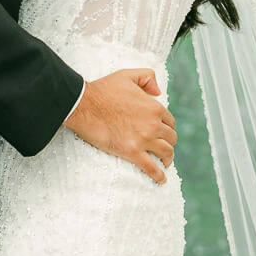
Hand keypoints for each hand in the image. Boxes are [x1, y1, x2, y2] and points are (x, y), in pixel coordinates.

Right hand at [64, 69, 177, 184]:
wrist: (84, 105)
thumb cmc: (103, 90)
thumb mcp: (127, 75)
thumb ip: (147, 77)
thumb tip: (159, 91)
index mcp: (154, 107)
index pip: (170, 121)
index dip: (167, 127)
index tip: (162, 133)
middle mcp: (153, 124)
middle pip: (171, 138)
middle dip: (168, 143)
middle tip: (163, 148)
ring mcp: (144, 139)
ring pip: (166, 153)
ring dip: (168, 160)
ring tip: (165, 164)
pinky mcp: (132, 152)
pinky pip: (152, 168)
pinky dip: (159, 176)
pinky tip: (161, 180)